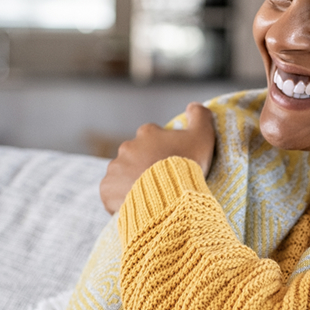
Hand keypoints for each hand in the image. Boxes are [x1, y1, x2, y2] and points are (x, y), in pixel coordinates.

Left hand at [99, 102, 215, 213]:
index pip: (152, 137)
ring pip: (123, 173)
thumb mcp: (202, 138)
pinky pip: (112, 192)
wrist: (169, 197)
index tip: (171, 163)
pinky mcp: (107, 188)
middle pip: (136, 155)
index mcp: (148, 133)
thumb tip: (193, 105)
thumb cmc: (187, 166)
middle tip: (161, 181)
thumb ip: (200, 117)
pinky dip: (119, 198)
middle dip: (145, 165)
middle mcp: (128, 147)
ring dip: (132, 181)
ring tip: (149, 196)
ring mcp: (115, 167)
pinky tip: (134, 204)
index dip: (163, 150)